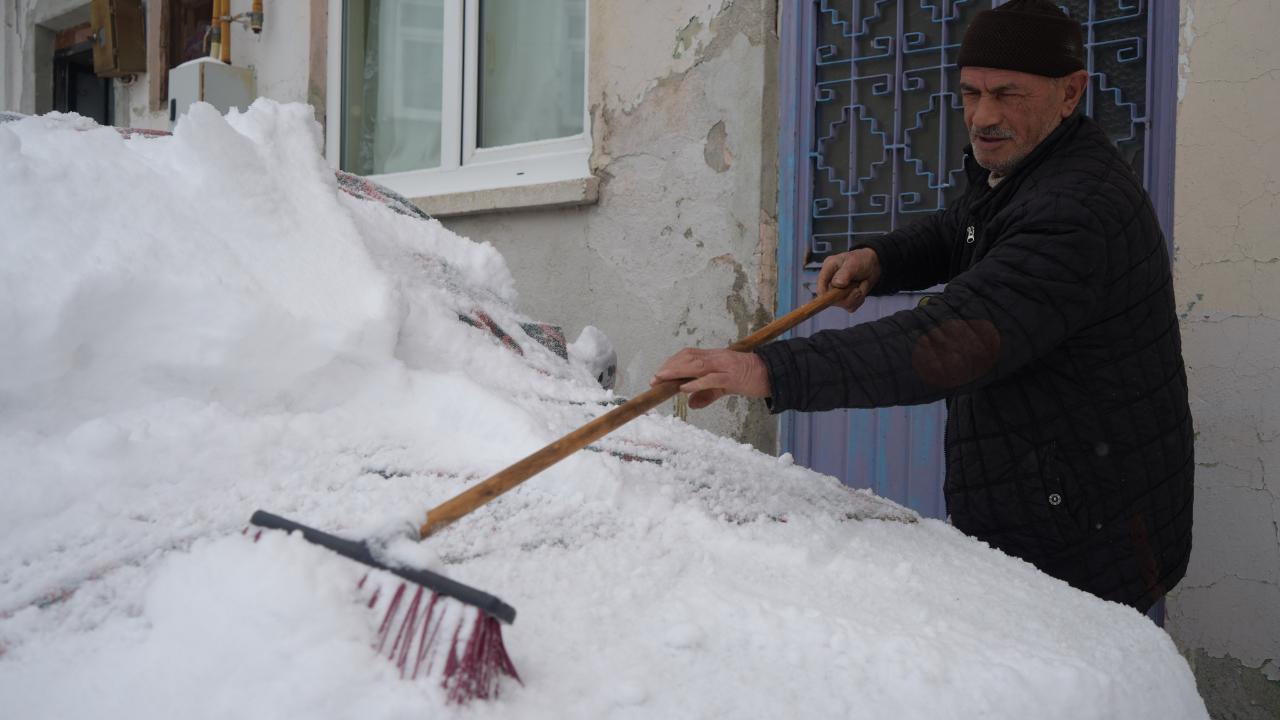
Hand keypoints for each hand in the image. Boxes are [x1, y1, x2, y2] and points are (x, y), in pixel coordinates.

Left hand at [650, 348, 770, 408]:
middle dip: (669, 367)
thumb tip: (691, 404)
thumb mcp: (725, 386)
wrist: (773, 373)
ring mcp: (724, 365)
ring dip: (676, 372)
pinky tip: (684, 388)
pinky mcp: (732, 376)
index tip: (659, 374)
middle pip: (688, 357)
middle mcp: (717, 357)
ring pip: (696, 365)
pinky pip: (711, 378)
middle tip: (655, 379)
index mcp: (714, 357)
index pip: (688, 355)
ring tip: (663, 380)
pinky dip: (696, 382)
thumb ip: (707, 394)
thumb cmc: (748, 377)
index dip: (672, 363)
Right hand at [817, 248, 881, 311]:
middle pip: (831, 299)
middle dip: (848, 295)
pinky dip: (859, 300)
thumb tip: (837, 284)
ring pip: (843, 304)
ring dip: (855, 297)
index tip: (833, 298)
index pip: (820, 285)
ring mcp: (836, 292)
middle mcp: (830, 282)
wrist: (873, 266)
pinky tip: (860, 290)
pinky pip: (850, 307)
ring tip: (860, 285)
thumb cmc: (861, 260)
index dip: (824, 294)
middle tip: (857, 286)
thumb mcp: (853, 263)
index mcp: (828, 269)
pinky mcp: (845, 299)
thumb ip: (845, 273)